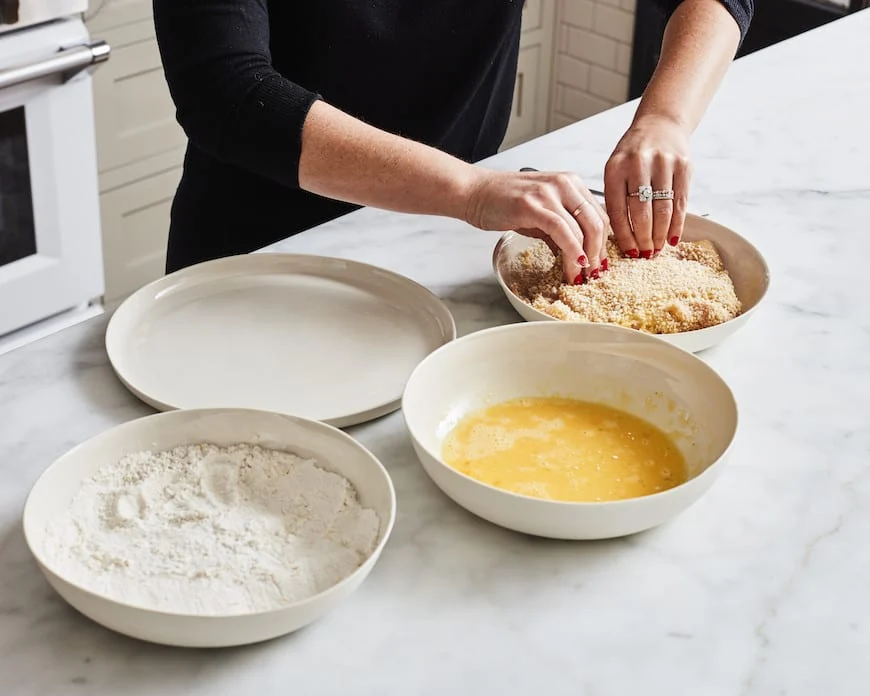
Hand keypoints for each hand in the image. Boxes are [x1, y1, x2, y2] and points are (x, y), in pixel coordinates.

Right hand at [465, 169, 609, 283]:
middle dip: (598, 253)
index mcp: (570, 183)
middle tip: (594, 274)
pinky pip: (562, 232)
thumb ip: (560, 230)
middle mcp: (564, 184)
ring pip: (583, 228)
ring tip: (581, 277)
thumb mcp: (540, 213)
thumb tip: (574, 255)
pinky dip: (571, 252)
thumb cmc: (502, 201)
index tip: (600, 263)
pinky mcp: (534, 205)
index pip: (600, 214)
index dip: (604, 242)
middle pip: (597, 222)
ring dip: (585, 258)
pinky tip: (571, 267)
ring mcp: (549, 193)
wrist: (474, 192)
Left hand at [603, 115, 691, 257]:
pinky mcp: (684, 165)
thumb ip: (616, 198)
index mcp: (615, 168)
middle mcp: (638, 164)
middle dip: (643, 239)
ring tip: (658, 248)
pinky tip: (672, 237)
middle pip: (641, 213)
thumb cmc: (633, 153)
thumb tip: (623, 239)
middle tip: (645, 254)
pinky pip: (680, 203)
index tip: (629, 252)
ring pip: (663, 210)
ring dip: (660, 235)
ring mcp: (663, 163)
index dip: (624, 236)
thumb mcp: (615, 169)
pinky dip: (677, 224)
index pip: (618, 211)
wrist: (660, 124)